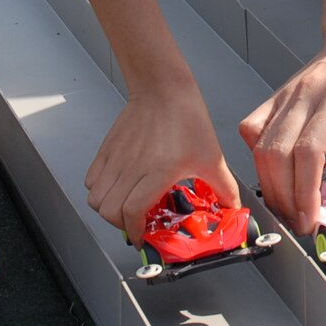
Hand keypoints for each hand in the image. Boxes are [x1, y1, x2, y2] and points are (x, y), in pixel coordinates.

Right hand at [85, 78, 237, 240]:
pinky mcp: (107, 149)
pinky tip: (119, 187)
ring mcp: (116, 158)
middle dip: (122, 225)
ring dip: (108, 209)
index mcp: (158, 171)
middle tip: (137, 223)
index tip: (144, 237)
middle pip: (109, 211)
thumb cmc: (187, 118)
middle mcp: (132, 167)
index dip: (136, 231)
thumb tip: (233, 207)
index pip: (132, 213)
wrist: (164, 88)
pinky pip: (91, 180)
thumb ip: (224, 187)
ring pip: (96, 198)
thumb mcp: (212, 157)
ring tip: (126, 207)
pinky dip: (100, 191)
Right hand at [240, 30, 325, 234]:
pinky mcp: (278, 97)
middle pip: (277, 152)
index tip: (312, 218)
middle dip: (284, 196)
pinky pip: (253, 128)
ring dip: (270, 182)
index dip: (305, 190)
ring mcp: (287, 94)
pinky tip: (275, 172)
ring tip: (289, 207)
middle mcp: (305, 93)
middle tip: (301, 222)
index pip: (308, 150)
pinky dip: (257, 156)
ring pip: (260, 144)